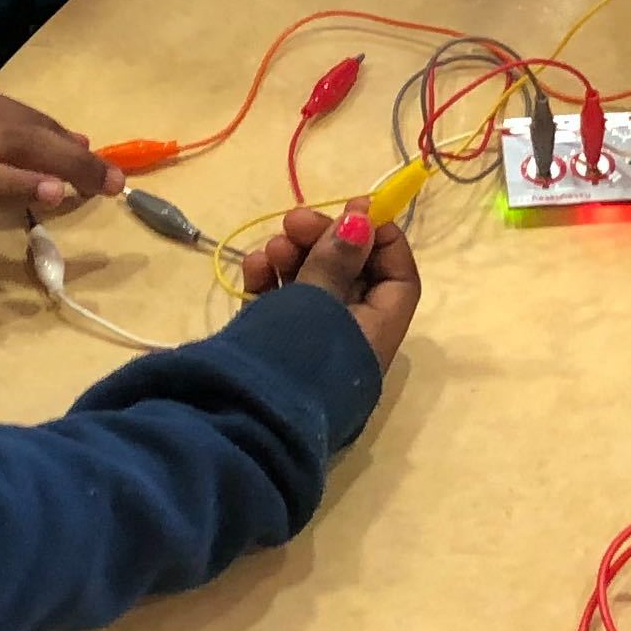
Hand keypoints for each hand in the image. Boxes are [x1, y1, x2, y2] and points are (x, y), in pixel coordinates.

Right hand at [238, 201, 422, 373]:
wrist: (233, 423)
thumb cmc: (289, 357)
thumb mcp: (316, 302)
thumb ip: (337, 259)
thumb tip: (364, 221)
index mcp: (376, 333)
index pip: (397, 278)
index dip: (381, 239)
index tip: (354, 207)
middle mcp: (348, 341)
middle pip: (350, 277)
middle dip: (324, 241)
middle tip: (295, 220)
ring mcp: (308, 347)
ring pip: (310, 287)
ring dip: (292, 257)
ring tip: (271, 249)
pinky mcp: (271, 351)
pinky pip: (277, 306)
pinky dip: (268, 282)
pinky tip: (253, 270)